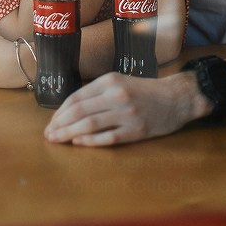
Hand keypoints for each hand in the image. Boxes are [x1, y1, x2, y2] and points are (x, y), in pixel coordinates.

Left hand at [44, 71, 205, 146]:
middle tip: (48, 135)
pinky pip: (108, 137)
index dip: (60, 112)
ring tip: (57, 140)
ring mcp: (127, 113)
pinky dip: (90, 141)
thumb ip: (97, 93)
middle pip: (79, 111)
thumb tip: (69, 110)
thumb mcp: (120, 82)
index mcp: (110, 81)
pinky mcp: (136, 130)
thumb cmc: (144, 91)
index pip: (76, 97)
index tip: (51, 122)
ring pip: (90, 124)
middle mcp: (117, 95)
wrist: (177, 98)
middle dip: (60, 124)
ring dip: (69, 134)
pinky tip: (78, 143)